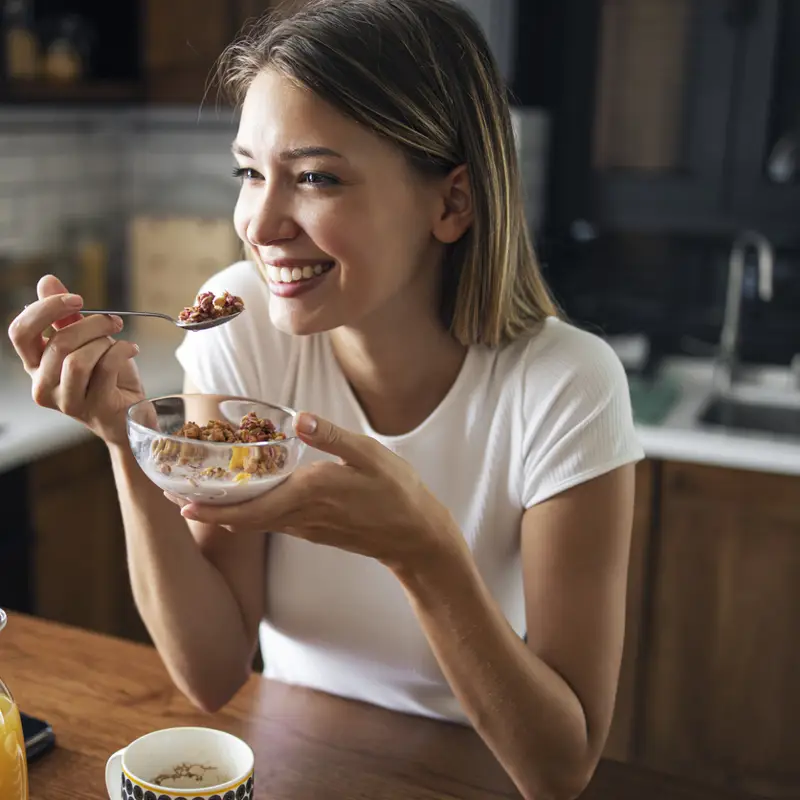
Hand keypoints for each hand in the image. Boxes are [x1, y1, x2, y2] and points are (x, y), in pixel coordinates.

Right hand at [7, 274, 143, 445]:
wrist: (132, 416)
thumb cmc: (108, 379)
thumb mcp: (87, 342)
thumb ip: (65, 316)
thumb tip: (47, 281)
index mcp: (36, 365)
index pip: (20, 332)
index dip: (45, 309)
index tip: (76, 299)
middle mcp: (43, 386)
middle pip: (57, 342)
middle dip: (91, 324)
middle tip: (112, 321)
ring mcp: (67, 401)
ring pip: (77, 359)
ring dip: (104, 342)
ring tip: (119, 343)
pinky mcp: (94, 408)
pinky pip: (104, 368)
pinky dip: (122, 351)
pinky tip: (132, 350)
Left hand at [165, 413, 463, 570]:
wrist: (415, 537)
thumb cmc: (396, 493)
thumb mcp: (370, 457)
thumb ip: (333, 437)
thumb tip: (299, 418)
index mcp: (310, 494)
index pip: (250, 508)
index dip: (213, 509)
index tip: (180, 504)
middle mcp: (301, 515)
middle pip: (243, 519)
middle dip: (208, 511)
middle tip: (174, 498)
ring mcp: (306, 528)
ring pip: (256, 523)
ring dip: (225, 513)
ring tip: (199, 497)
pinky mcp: (314, 531)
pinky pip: (272, 524)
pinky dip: (249, 514)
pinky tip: (246, 499)